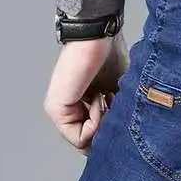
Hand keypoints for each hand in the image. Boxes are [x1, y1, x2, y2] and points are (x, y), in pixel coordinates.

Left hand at [43, 29, 129, 155]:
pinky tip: (101, 99)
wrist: (98, 38)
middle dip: (109, 130)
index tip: (119, 107)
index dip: (113, 130)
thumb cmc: (111, 58)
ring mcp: (59, 111)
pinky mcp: (56, 109)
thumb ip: (116, 115)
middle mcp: (67, 110)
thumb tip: (123, 140)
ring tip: (108, 97)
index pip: (95, 136)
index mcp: (81, 105)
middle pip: (90, 142)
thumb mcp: (120, 94)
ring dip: (105, 123)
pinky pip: (80, 136)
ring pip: (85, 142)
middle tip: (115, 105)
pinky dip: (96, 123)